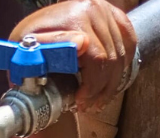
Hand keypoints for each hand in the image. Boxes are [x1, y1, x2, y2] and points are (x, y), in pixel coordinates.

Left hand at [10, 0, 136, 111]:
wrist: (34, 31)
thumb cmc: (29, 44)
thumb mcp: (29, 48)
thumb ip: (52, 46)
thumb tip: (81, 44)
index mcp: (75, 18)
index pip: (98, 59)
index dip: (92, 87)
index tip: (80, 102)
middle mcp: (94, 9)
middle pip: (112, 60)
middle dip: (101, 90)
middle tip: (88, 106)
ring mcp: (106, 11)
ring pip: (123, 57)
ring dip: (111, 84)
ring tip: (96, 99)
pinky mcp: (115, 16)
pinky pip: (129, 44)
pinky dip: (122, 66)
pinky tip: (109, 80)